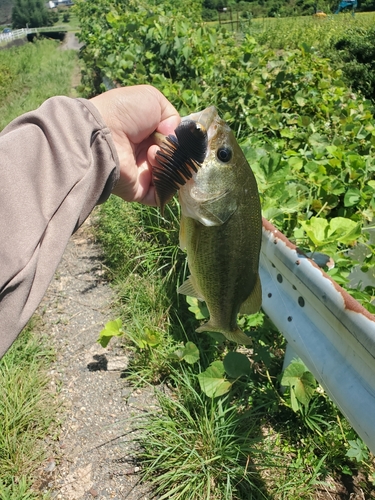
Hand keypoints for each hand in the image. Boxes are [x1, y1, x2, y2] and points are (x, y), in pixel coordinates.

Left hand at [90, 85, 179, 205]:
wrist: (103, 135)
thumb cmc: (125, 113)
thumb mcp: (153, 99)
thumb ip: (171, 115)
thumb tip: (173, 135)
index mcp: (149, 134)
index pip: (174, 142)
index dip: (179, 139)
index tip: (176, 134)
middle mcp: (147, 154)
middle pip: (176, 159)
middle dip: (173, 151)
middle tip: (160, 143)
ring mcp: (144, 174)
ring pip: (172, 175)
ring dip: (167, 162)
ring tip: (151, 153)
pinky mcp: (141, 191)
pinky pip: (163, 193)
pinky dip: (166, 182)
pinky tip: (155, 166)